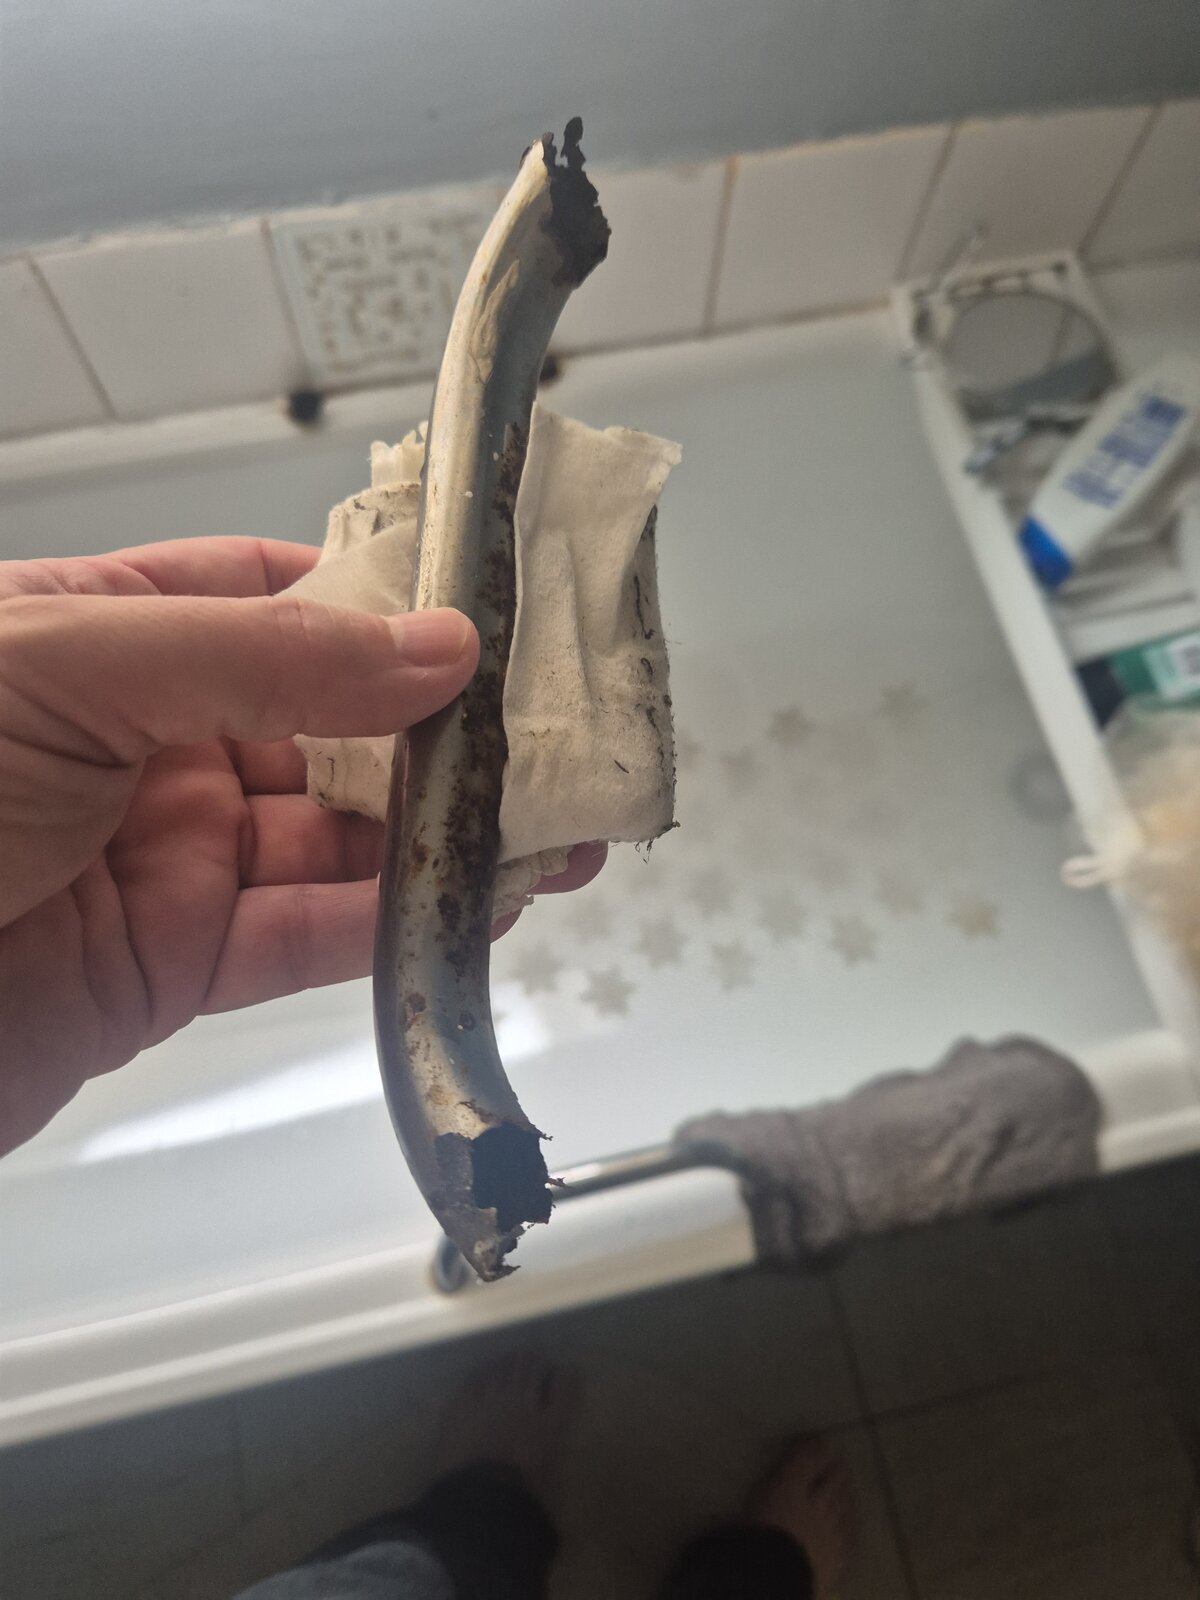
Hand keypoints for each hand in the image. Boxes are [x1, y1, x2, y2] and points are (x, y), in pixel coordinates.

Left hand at [0, 538, 603, 1154]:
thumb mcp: (69, 672)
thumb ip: (263, 659)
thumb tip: (439, 648)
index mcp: (98, 635)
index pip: (265, 593)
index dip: (378, 598)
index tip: (489, 605)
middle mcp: (140, 738)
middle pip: (324, 722)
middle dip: (439, 730)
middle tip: (557, 732)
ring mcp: (163, 854)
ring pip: (334, 836)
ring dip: (442, 836)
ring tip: (556, 828)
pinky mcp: (173, 966)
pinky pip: (307, 937)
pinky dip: (396, 926)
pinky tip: (481, 906)